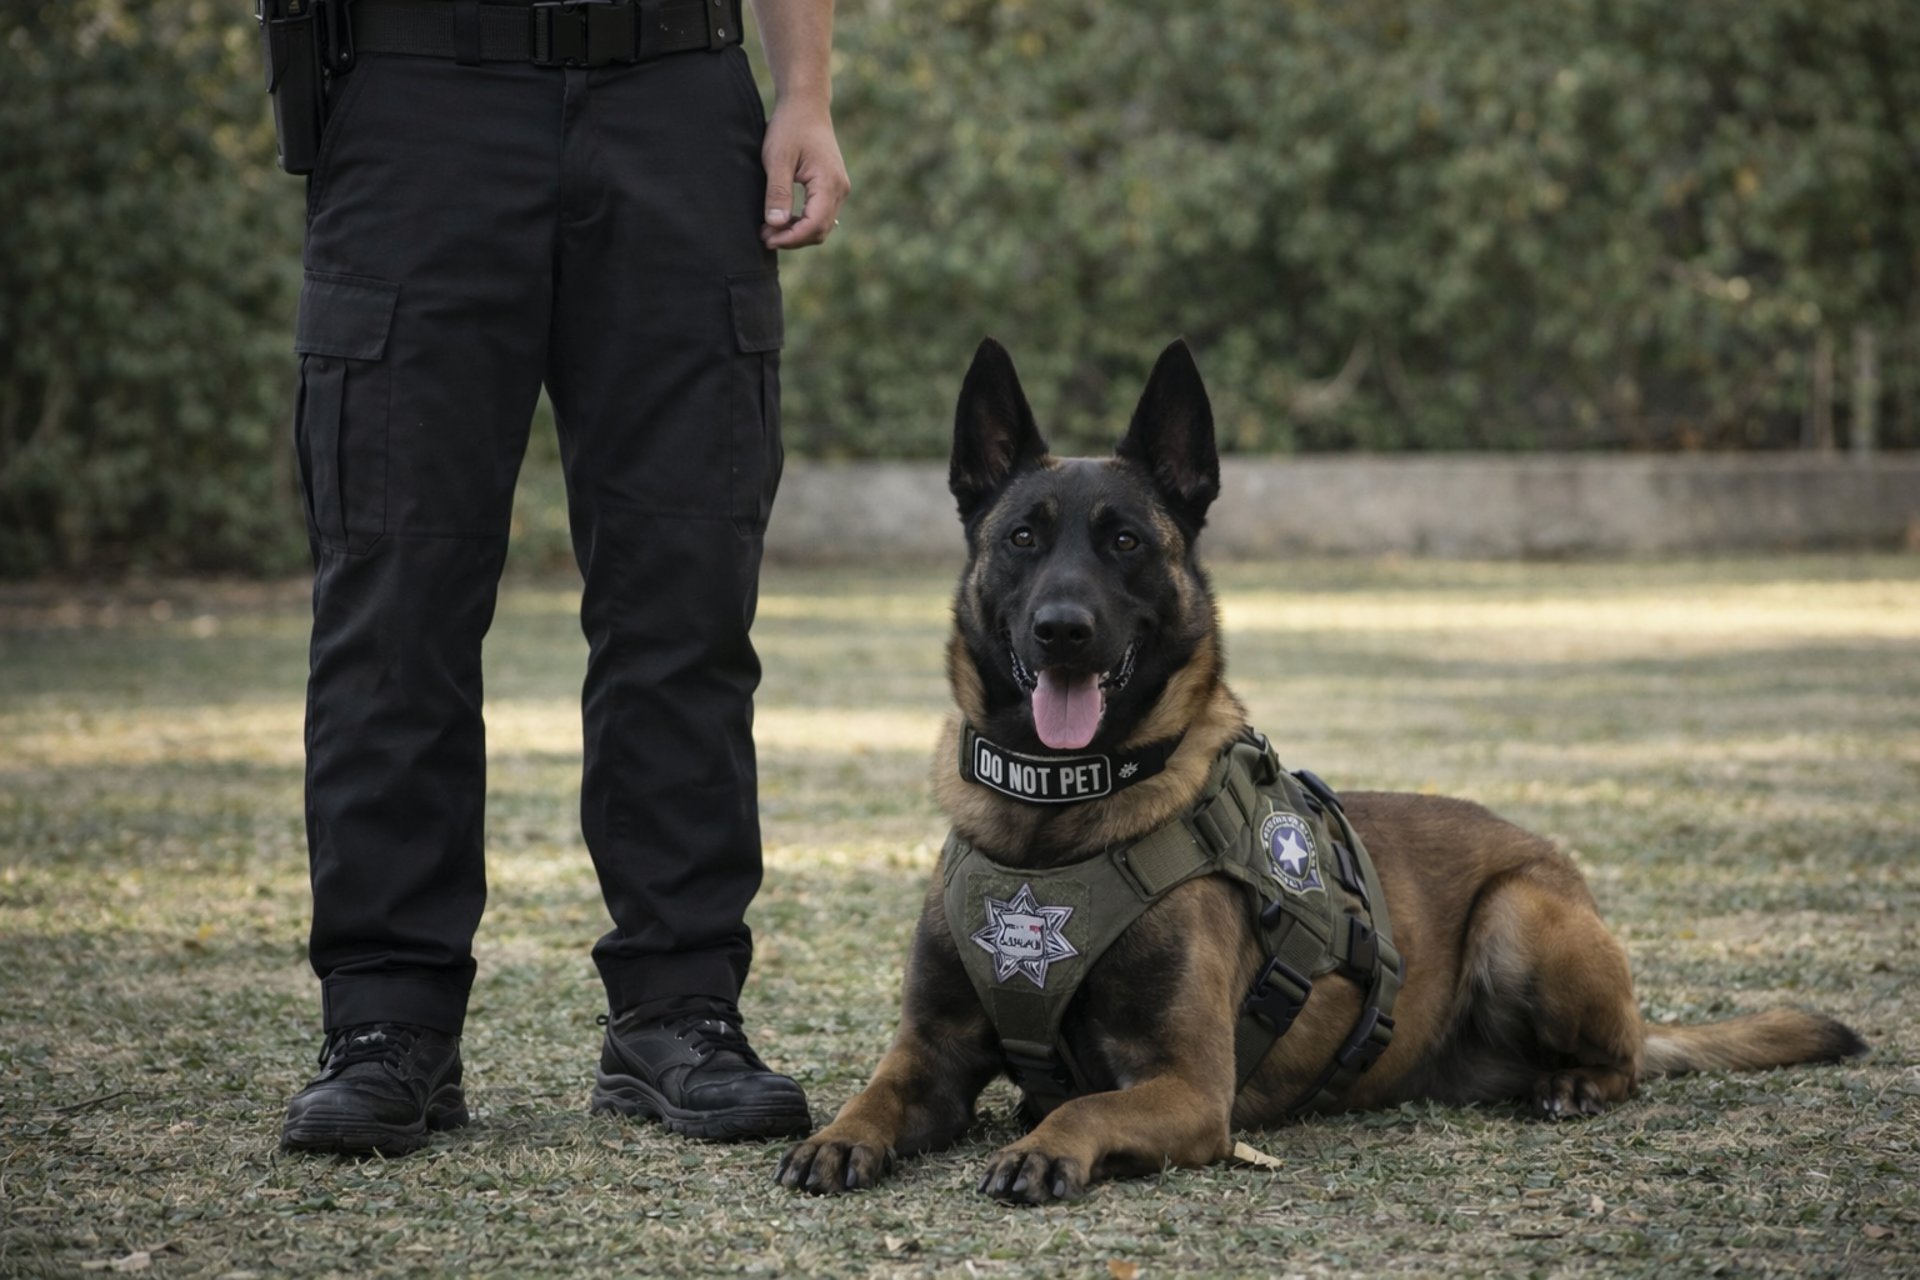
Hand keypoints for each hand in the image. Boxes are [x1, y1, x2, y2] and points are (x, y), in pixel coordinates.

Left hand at [760, 99, 848, 249]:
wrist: (806, 105)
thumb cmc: (790, 127)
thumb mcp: (778, 158)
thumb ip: (778, 192)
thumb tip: (776, 224)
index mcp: (829, 183)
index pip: (814, 225)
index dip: (791, 238)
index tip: (767, 238)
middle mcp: (840, 189)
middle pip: (820, 230)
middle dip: (792, 238)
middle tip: (764, 235)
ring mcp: (839, 188)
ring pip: (821, 225)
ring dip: (797, 232)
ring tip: (770, 228)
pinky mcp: (833, 186)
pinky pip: (821, 214)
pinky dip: (803, 222)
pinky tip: (782, 219)